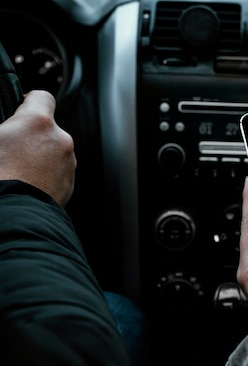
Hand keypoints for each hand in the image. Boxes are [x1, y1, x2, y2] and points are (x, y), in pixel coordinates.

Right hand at [0, 90, 75, 206]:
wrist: (13, 215)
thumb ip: (4, 127)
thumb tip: (5, 131)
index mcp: (38, 122)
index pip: (42, 97)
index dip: (29, 101)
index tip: (19, 108)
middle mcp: (60, 140)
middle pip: (46, 129)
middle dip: (29, 136)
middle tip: (7, 149)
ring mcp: (68, 164)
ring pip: (52, 152)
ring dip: (38, 156)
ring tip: (15, 170)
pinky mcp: (69, 185)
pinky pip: (57, 172)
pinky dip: (44, 175)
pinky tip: (25, 183)